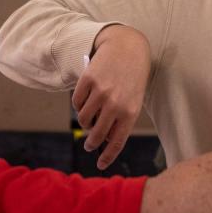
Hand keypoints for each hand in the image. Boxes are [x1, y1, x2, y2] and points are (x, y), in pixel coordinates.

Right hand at [72, 25, 150, 169]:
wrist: (127, 47)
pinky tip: (84, 101)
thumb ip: (122, 119)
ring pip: (83, 118)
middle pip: (96, 134)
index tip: (100, 164)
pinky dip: (78, 105)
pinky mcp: (87, 80)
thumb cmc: (133, 77)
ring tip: (88, 119)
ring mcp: (100, 91)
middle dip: (91, 142)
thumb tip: (105, 140)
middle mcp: (115, 103)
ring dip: (84, 122)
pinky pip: (76, 102)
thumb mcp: (134, 99)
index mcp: (130, 111)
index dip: (107, 156)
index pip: (116, 141)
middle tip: (89, 144)